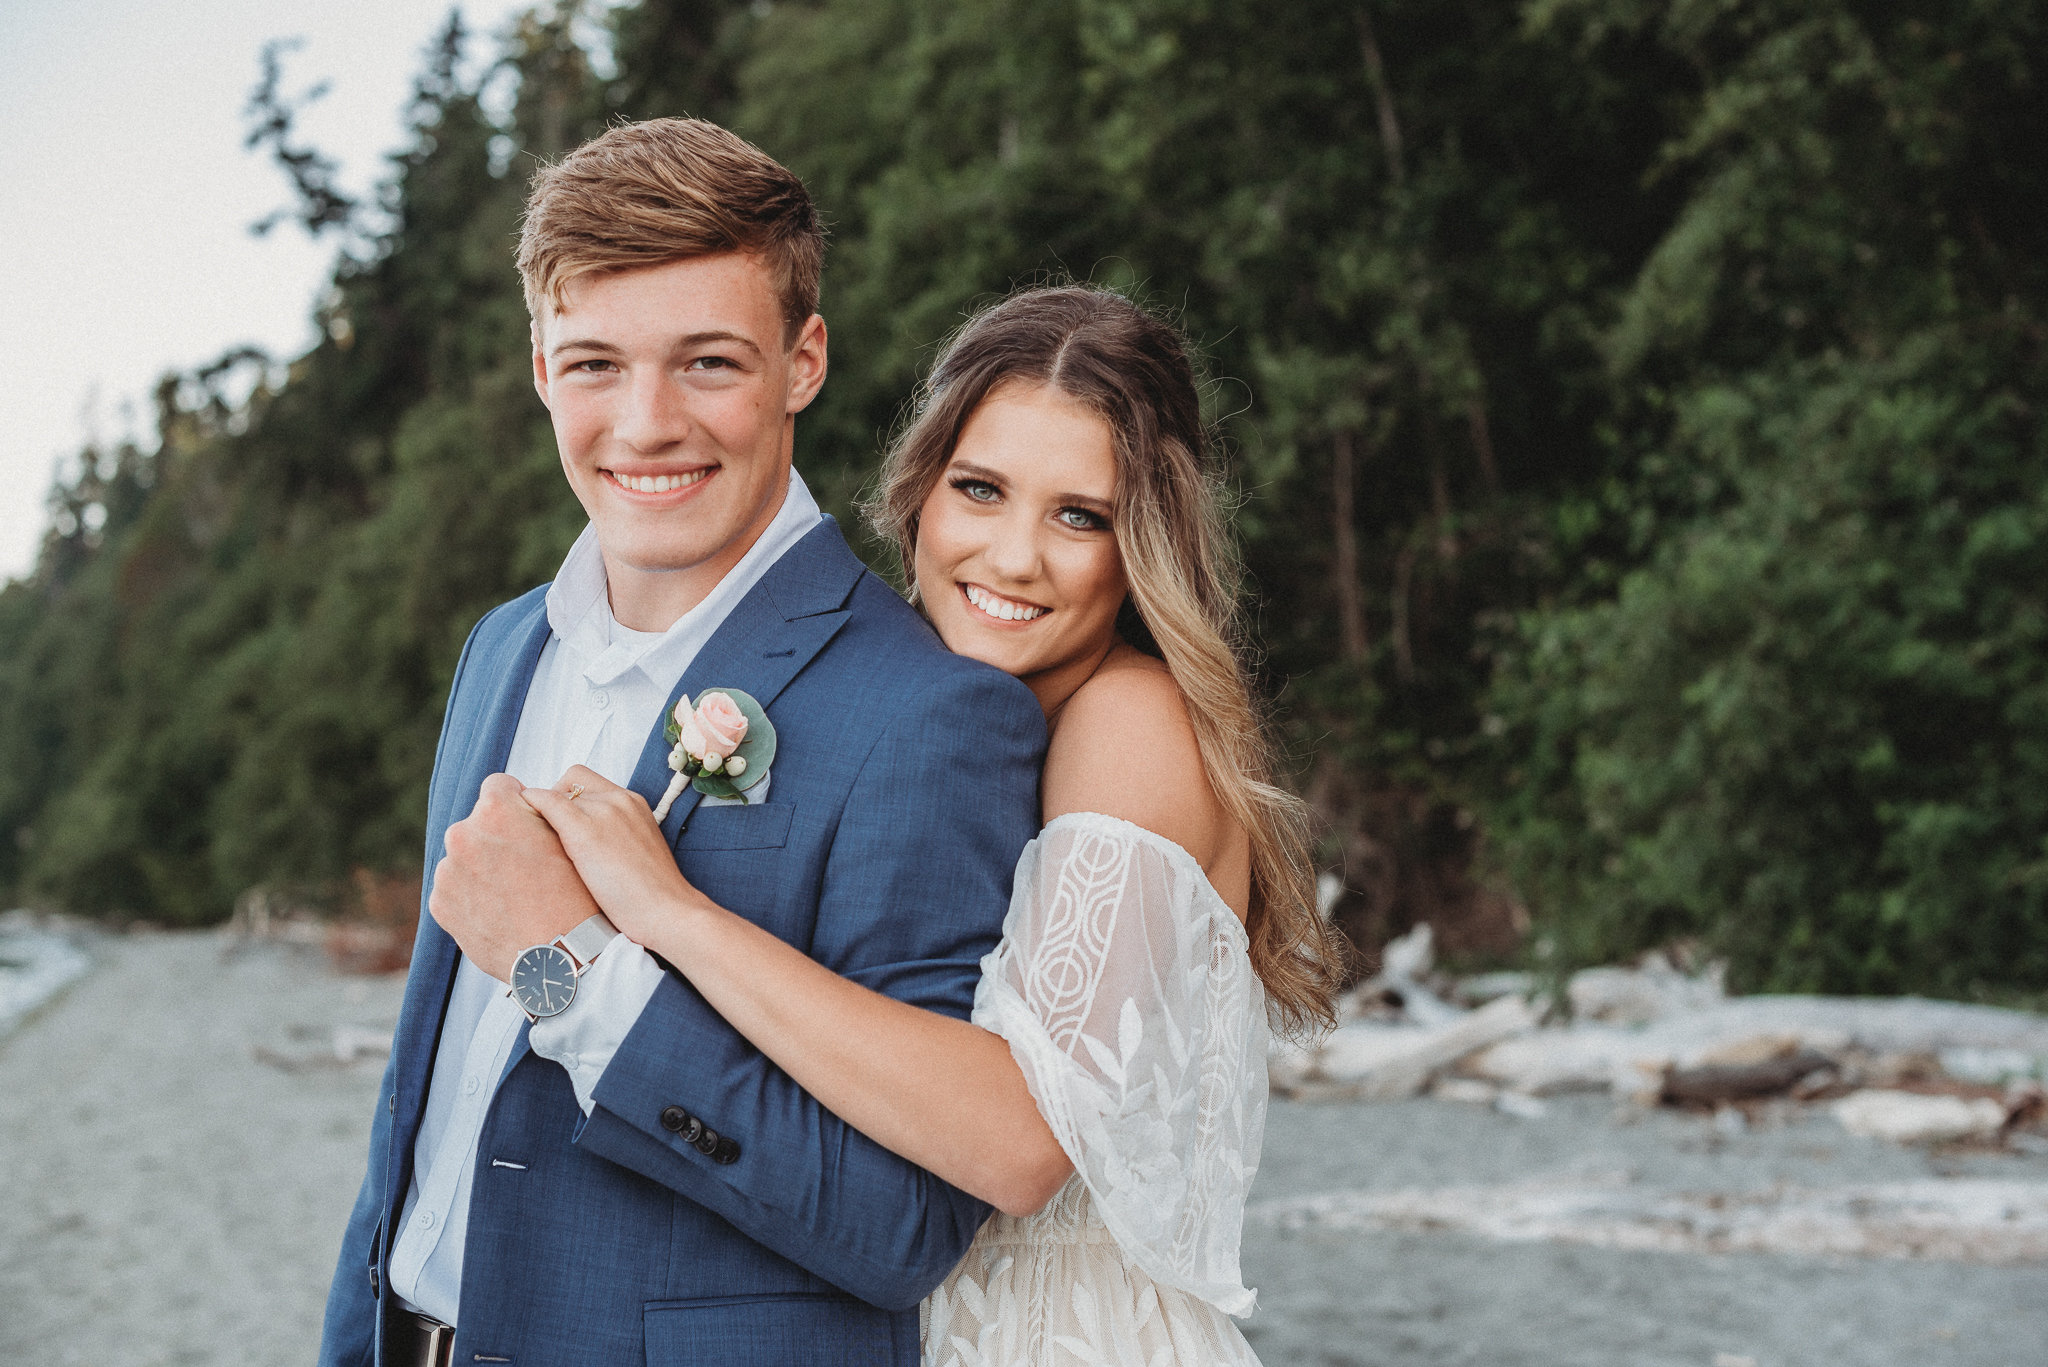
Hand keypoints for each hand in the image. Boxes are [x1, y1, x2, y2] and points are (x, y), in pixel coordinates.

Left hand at [429, 772, 600, 981]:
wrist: (560, 958)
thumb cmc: (574, 896)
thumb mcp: (569, 839)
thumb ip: (538, 813)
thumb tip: (523, 802)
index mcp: (496, 811)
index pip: (498, 785)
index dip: (517, 804)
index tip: (528, 825)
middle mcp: (462, 835)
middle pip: (478, 824)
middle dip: (496, 838)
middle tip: (526, 867)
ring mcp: (447, 872)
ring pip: (464, 858)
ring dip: (482, 868)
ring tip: (514, 894)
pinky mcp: (440, 904)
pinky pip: (455, 889)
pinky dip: (472, 896)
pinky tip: (499, 910)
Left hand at [524, 765, 711, 948]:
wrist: (668, 912)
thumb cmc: (653, 897)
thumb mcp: (637, 855)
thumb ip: (615, 840)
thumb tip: (586, 848)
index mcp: (634, 804)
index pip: (589, 783)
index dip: (569, 799)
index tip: (558, 825)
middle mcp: (620, 799)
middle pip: (571, 781)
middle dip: (553, 801)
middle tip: (544, 835)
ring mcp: (603, 812)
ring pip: (556, 791)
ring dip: (541, 811)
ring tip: (534, 843)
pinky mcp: (584, 830)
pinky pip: (545, 802)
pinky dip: (531, 809)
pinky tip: (521, 833)